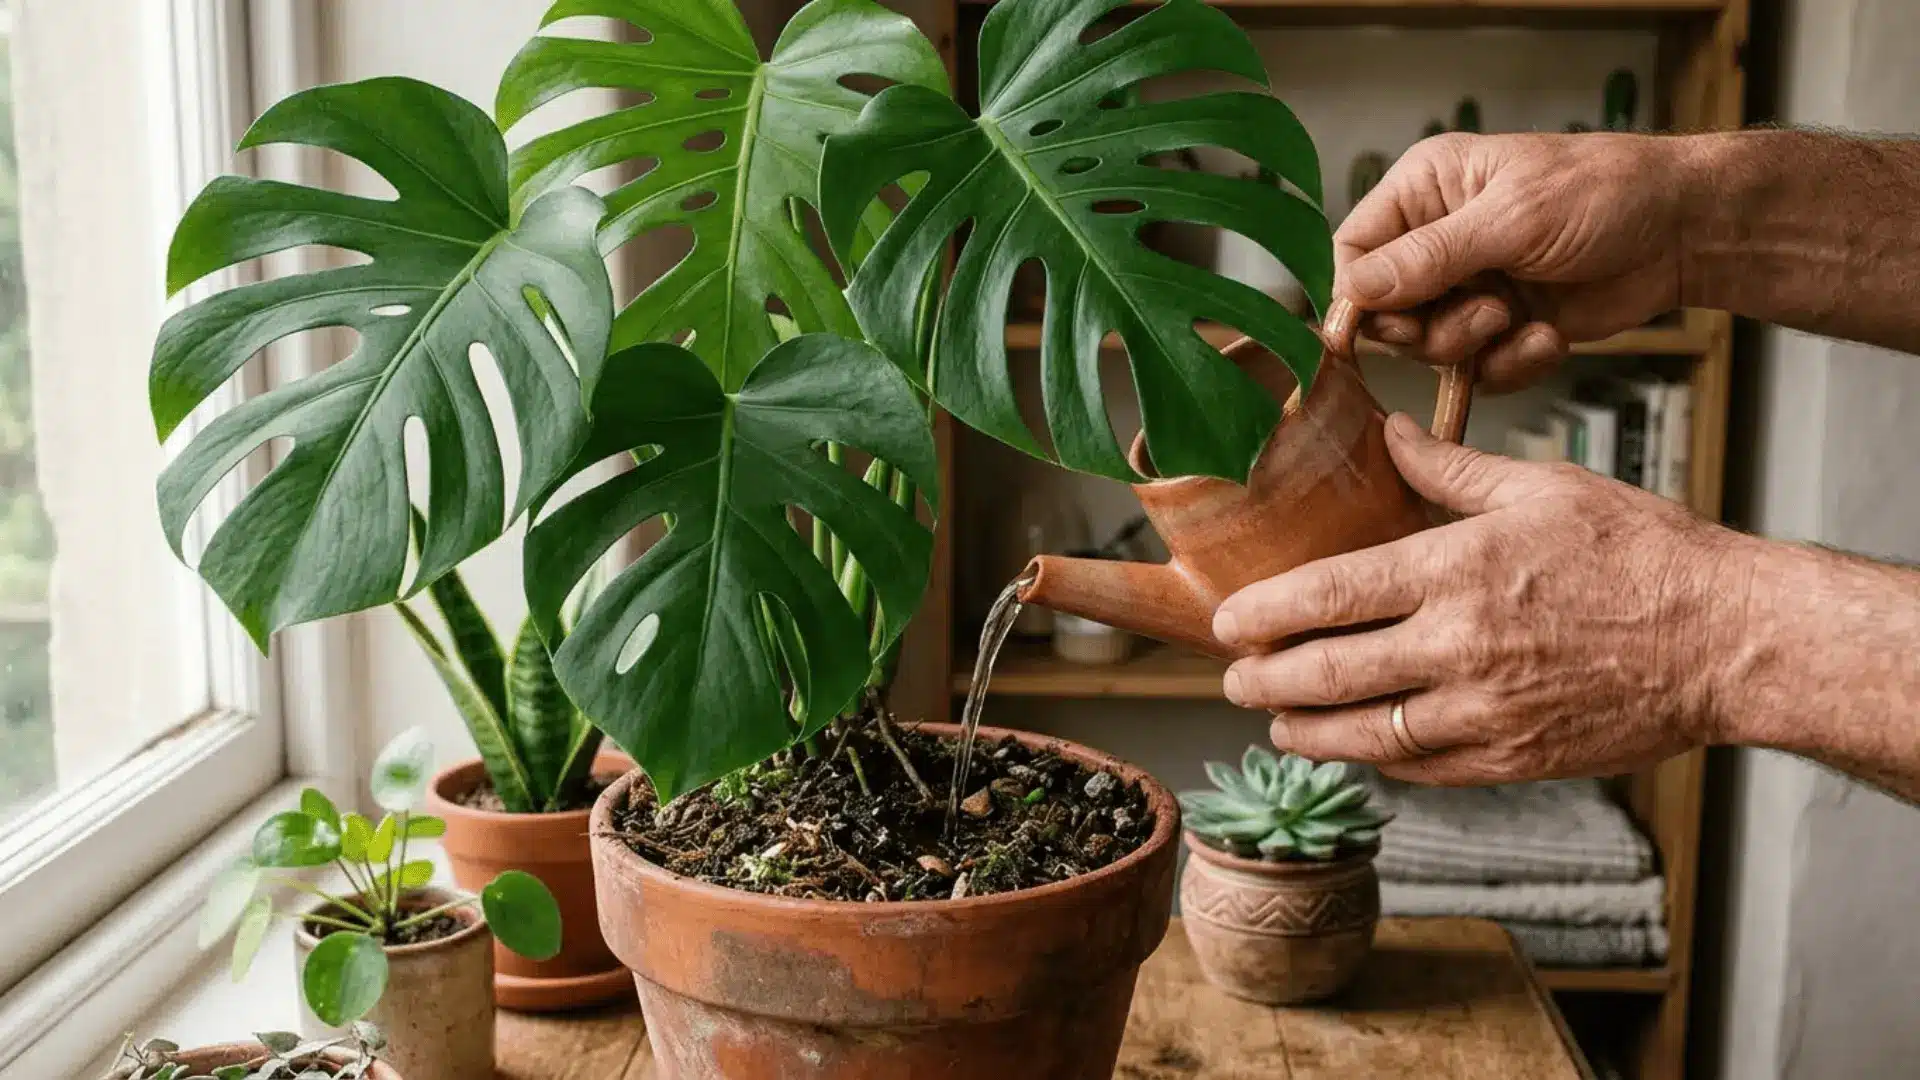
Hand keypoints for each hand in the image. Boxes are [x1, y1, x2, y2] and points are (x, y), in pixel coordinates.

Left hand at [1211, 414, 1744, 785]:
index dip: (1265, 612)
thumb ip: (1451, 468)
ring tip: (1277, 717)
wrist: (1727, 640)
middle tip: (1233, 674)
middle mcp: (1460, 646)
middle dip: (1265, 677)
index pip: (1330, 595)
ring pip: (1365, 734)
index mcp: (1458, 570)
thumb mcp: (1544, 488)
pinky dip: (1377, 760)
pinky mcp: (1513, 760)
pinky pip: (1422, 769)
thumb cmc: (1642, 554)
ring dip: (1306, 729)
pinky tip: (1356, 746)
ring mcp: (1485, 712)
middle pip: (1328, 673)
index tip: (1226, 620)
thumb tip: (1388, 430)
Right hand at [1339, 133, 1696, 390]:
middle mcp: (1439, 239)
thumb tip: (1354, 291)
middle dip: (1428, 327)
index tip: (1380, 325)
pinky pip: (1477, 369)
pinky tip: (1546, 338)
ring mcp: (1471, 286)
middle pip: (1385, 310)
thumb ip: (1429, 258)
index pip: (1354, 249)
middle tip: (1481, 315)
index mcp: (1426, 190)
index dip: (1358, 294)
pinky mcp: (1505, 326)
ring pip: (1430, 346)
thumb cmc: (1605, 194)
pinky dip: (1510, 363)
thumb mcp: (1511, 219)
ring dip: (1472, 345)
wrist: (1683, 231)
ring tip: (1516, 318)